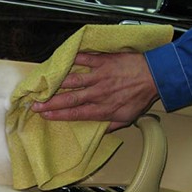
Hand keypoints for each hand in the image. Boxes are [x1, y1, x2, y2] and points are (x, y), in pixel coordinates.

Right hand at [31, 52, 159, 131]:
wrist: (156, 76)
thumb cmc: (141, 97)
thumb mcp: (127, 118)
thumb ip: (110, 126)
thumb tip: (98, 133)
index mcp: (102, 108)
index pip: (76, 114)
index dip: (58, 115)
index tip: (45, 116)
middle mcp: (98, 93)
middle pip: (70, 99)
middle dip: (50, 102)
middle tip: (34, 104)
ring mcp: (100, 75)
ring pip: (73, 80)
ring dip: (56, 83)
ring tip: (42, 85)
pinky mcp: (104, 61)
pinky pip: (85, 58)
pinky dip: (72, 58)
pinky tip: (61, 60)